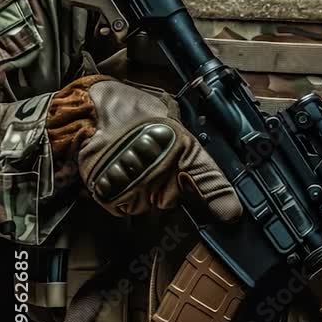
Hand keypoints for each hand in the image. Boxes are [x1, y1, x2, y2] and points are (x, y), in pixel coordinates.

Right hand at [46, 75, 241, 218]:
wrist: (89, 112)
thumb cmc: (128, 109)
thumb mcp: (168, 117)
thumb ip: (187, 142)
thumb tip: (203, 159)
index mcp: (182, 145)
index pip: (207, 176)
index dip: (220, 196)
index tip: (231, 213)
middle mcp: (163, 169)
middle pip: (175, 195)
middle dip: (170, 183)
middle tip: (153, 158)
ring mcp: (140, 186)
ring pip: (152, 202)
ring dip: (146, 188)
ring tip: (132, 160)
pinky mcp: (118, 198)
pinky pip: (130, 205)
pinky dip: (125, 194)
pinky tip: (120, 171)